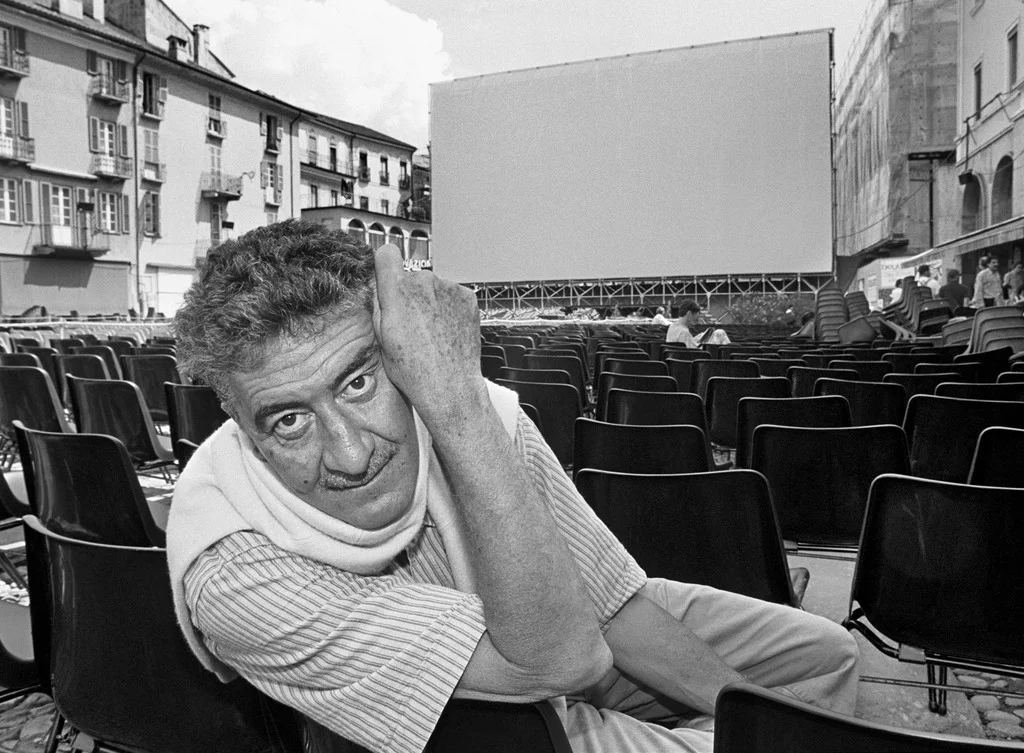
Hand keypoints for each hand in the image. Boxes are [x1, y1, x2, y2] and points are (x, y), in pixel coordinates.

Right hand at [372, 244, 485, 424]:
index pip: (387, 254)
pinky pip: (452, 294)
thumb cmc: (413, 369)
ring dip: (431, 301)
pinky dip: (449, 308)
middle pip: (411, 277)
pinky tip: (446, 330)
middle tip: (411, 323)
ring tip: (431, 331)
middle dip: (410, 293)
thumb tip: (378, 287)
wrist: (449, 385)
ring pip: (433, 287)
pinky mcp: (467, 296)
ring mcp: (448, 288)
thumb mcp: (380, 338)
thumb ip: (378, 304)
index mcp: (398, 291)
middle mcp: (424, 282)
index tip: (387, 275)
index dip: (385, 265)